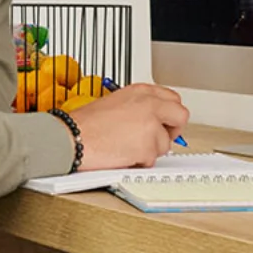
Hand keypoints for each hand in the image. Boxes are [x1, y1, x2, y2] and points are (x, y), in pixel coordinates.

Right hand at [69, 83, 189, 170]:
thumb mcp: (117, 103)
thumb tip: (155, 121)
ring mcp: (151, 125)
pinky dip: (139, 162)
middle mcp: (150, 104)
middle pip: (180, 116)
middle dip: (172, 130)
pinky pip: (152, 160)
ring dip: (149, 150)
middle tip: (157, 138)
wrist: (72, 138)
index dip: (169, 114)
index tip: (165, 122)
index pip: (173, 99)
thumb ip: (140, 108)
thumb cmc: (86, 124)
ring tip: (126, 147)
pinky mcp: (147, 146)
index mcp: (142, 91)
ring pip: (165, 143)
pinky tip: (123, 154)